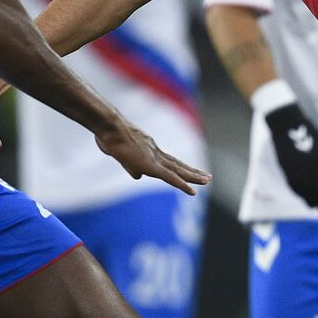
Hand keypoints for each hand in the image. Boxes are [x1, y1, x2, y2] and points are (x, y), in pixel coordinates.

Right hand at [96, 120, 211, 194]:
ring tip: (207, 181)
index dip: (181, 168)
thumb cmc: (110, 135)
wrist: (109, 126)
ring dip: (192, 177)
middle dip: (192, 172)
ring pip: (177, 170)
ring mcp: (153, 158)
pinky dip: (181, 184)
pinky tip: (191, 191)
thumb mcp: (120, 153)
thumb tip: (138, 177)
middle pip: (177, 165)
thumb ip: (131, 166)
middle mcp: (155, 153)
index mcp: (149, 151)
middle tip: (208, 177)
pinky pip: (169, 177)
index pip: (170, 162)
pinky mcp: (149, 165)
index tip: (192, 172)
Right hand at [265, 104, 317, 209]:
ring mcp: (300, 171)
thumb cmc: (312, 135)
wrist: (288, 127)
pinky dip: (300, 195)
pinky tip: (303, 199)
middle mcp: (314, 169)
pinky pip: (295, 188)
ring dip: (311, 201)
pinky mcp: (288, 171)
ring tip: (315, 208)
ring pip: (307, 192)